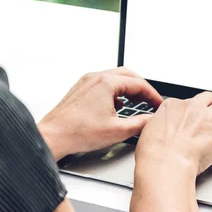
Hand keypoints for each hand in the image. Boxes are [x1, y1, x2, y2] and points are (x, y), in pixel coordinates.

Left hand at [38, 67, 162, 160]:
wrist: (53, 136)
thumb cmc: (77, 132)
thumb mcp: (117, 131)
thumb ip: (140, 124)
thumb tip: (152, 120)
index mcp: (106, 83)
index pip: (139, 84)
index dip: (153, 95)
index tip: (158, 104)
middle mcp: (95, 78)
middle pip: (128, 75)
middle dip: (142, 88)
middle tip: (151, 101)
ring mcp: (86, 82)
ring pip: (115, 77)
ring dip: (129, 88)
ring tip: (137, 102)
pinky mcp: (81, 88)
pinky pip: (103, 83)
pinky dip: (115, 91)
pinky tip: (117, 105)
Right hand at [128, 92, 211, 211]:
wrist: (164, 164)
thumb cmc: (153, 153)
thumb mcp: (147, 131)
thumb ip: (157, 124)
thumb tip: (158, 128)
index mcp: (173, 106)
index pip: (186, 101)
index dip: (191, 110)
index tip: (193, 118)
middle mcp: (192, 108)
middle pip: (208, 98)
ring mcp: (208, 119)